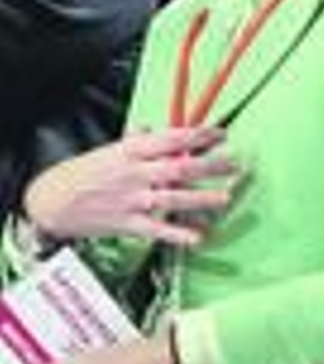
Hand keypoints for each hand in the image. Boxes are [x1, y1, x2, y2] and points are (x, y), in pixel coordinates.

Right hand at [23, 126, 238, 247]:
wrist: (49, 201)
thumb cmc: (83, 172)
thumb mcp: (111, 150)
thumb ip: (137, 140)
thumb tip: (153, 127)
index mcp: (132, 150)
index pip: (173, 139)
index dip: (200, 136)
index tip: (223, 134)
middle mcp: (135, 173)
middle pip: (179, 167)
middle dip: (210, 166)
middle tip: (235, 164)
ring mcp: (131, 200)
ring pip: (172, 198)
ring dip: (201, 199)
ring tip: (225, 198)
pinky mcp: (126, 223)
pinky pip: (156, 230)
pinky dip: (178, 234)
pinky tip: (198, 237)